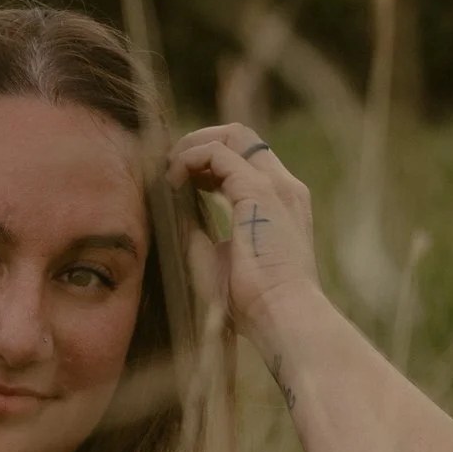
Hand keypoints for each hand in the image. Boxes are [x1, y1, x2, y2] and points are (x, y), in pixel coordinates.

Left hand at [165, 122, 325, 354]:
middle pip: (241, 137)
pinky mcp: (257, 190)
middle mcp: (283, 187)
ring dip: (193, 145)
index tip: (183, 181)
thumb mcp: (220, 261)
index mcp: (281, 204)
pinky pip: (217, 152)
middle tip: (171, 167)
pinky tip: (172, 181)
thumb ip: (202, 233)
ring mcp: (274, 185)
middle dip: (200, 142)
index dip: (211, 161)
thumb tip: (176, 213)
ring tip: (168, 170)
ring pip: (231, 135)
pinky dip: (190, 159)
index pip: (248, 159)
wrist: (283, 316)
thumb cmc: (254, 303)